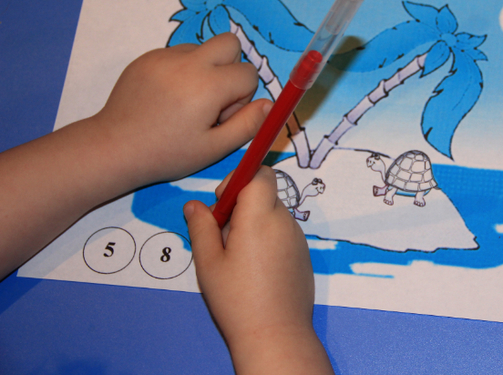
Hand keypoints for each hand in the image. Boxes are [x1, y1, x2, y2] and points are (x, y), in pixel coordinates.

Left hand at [0, 33, 270, 279]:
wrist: (115, 147)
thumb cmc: (167, 153)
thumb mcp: (214, 148)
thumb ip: (247, 125)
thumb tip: (269, 104)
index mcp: (209, 86)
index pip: (248, 73)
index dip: (242, 96)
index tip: (222, 116)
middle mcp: (189, 62)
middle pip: (230, 42)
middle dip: (231, 66)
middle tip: (213, 97)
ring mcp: (165, 56)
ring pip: (203, 48)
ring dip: (206, 68)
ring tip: (186, 101)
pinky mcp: (147, 57)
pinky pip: (178, 54)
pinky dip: (181, 71)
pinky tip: (166, 97)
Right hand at [184, 167, 333, 373]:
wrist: (276, 334)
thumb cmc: (237, 300)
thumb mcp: (208, 263)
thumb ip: (201, 227)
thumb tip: (194, 205)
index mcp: (259, 217)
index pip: (260, 174)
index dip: (240, 180)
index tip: (223, 203)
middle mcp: (284, 222)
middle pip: (265, 194)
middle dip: (243, 204)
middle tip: (224, 235)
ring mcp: (297, 238)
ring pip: (273, 214)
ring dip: (255, 223)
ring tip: (238, 258)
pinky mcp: (303, 254)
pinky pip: (283, 233)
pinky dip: (268, 239)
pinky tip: (255, 269)